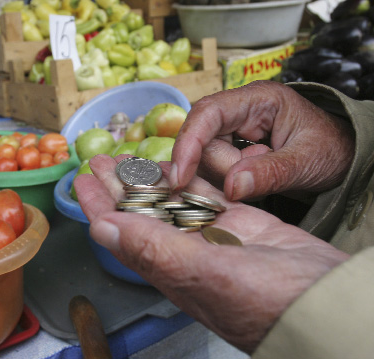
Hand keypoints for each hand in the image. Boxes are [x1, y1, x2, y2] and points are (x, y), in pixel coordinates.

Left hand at [75, 154, 348, 353]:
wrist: (323, 300)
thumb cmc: (265, 299)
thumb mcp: (204, 273)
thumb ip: (152, 249)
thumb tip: (102, 229)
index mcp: (169, 268)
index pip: (122, 232)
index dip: (98, 206)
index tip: (81, 181)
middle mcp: (185, 253)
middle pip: (142, 213)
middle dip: (119, 186)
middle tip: (102, 160)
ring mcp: (214, 238)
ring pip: (172, 202)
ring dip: (150, 180)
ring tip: (131, 158)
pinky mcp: (239, 226)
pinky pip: (206, 197)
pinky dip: (190, 180)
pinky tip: (176, 166)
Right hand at [170, 81, 354, 200]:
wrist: (342, 156)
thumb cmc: (331, 150)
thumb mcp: (306, 162)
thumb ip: (270, 173)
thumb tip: (231, 187)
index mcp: (259, 99)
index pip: (208, 113)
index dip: (188, 143)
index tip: (179, 177)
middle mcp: (240, 110)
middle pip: (203, 140)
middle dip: (223, 168)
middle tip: (255, 180)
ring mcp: (233, 129)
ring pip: (206, 157)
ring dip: (228, 176)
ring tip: (262, 177)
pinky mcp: (231, 146)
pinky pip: (214, 166)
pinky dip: (227, 180)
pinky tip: (250, 181)